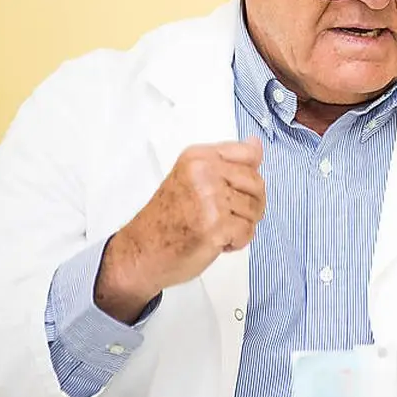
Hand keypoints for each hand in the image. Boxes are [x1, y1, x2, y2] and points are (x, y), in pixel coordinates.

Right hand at [93, 137, 265, 322]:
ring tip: (215, 229)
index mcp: (198, 157)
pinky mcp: (216, 225)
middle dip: (249, 205)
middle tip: (224, 217)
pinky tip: (215, 241)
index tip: (231, 191)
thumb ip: (228, 162)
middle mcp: (203, 172)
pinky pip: (247, 231)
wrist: (140, 253)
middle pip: (257, 183)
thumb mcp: (194, 179)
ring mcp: (210, 198)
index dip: (249, 178)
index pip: (249, 154)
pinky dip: (236, 242)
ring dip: (241, 226)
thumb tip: (255, 143)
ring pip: (255, 209)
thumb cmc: (166, 220)